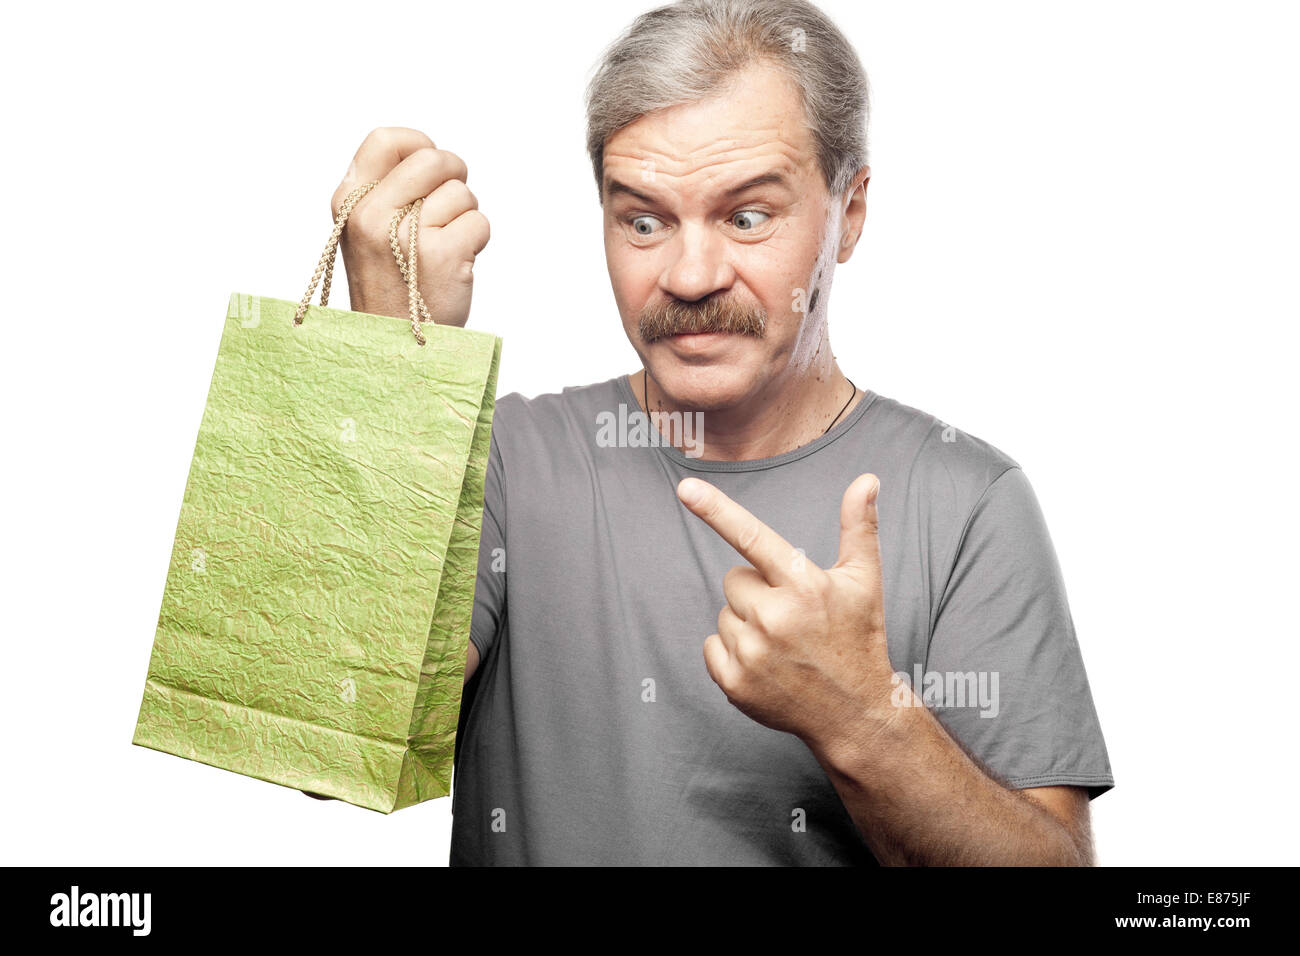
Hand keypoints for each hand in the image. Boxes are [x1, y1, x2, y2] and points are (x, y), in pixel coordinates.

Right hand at [331, 127, 489, 325]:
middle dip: (454, 176)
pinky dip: (477, 240)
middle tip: (452, 205)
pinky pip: (479, 221)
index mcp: (349, 201)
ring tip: (445, 244)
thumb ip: (387, 191)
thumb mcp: (366, 232)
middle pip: (433, 158)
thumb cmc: (388, 285)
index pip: (386, 139)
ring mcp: (405, 235)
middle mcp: (371, 213)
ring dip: (465, 215)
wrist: (392, 345)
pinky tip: (458, 262)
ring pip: (461, 192)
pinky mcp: (442, 255)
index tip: (430, 170)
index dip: (418, 145)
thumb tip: (431, 156)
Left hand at [676, 474, 896, 749]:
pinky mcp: (735, 683)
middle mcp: (775, 617)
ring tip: (783, 643)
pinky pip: (711, 646)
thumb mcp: (864, 580)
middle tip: (790, 614)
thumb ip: (858, 526)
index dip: (716, 509)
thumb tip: (866, 480)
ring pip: (725, 613)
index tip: (686, 487)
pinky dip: (731, 652)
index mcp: (804, 586)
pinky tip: (765, 664)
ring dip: (746, 622)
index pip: (752, 537)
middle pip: (733, 579)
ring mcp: (752, 653)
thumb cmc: (859, 638)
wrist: (856, 713)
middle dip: (756, 590)